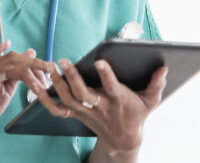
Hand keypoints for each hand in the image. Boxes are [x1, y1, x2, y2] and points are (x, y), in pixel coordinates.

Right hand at [0, 41, 55, 138]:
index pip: (23, 66)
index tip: (50, 78)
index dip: (37, 71)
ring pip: (9, 59)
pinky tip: (5, 45)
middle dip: (37, 64)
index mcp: (2, 74)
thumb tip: (30, 63)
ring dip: (29, 62)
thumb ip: (18, 79)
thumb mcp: (6, 94)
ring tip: (44, 68)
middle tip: (52, 69)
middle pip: (18, 61)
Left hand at [36, 58, 167, 155]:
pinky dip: (45, 100)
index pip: (112, 87)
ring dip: (56, 84)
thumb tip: (163, 67)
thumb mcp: (151, 101)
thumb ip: (157, 84)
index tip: (100, 61)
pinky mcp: (75, 114)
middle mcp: (100, 106)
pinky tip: (36, 86)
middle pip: (83, 94)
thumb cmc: (137, 114)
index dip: (107, 75)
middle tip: (62, 60)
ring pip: (68, 99)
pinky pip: (57, 109)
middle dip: (72, 77)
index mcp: (118, 100)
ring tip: (49, 66)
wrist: (123, 139)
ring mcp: (85, 111)